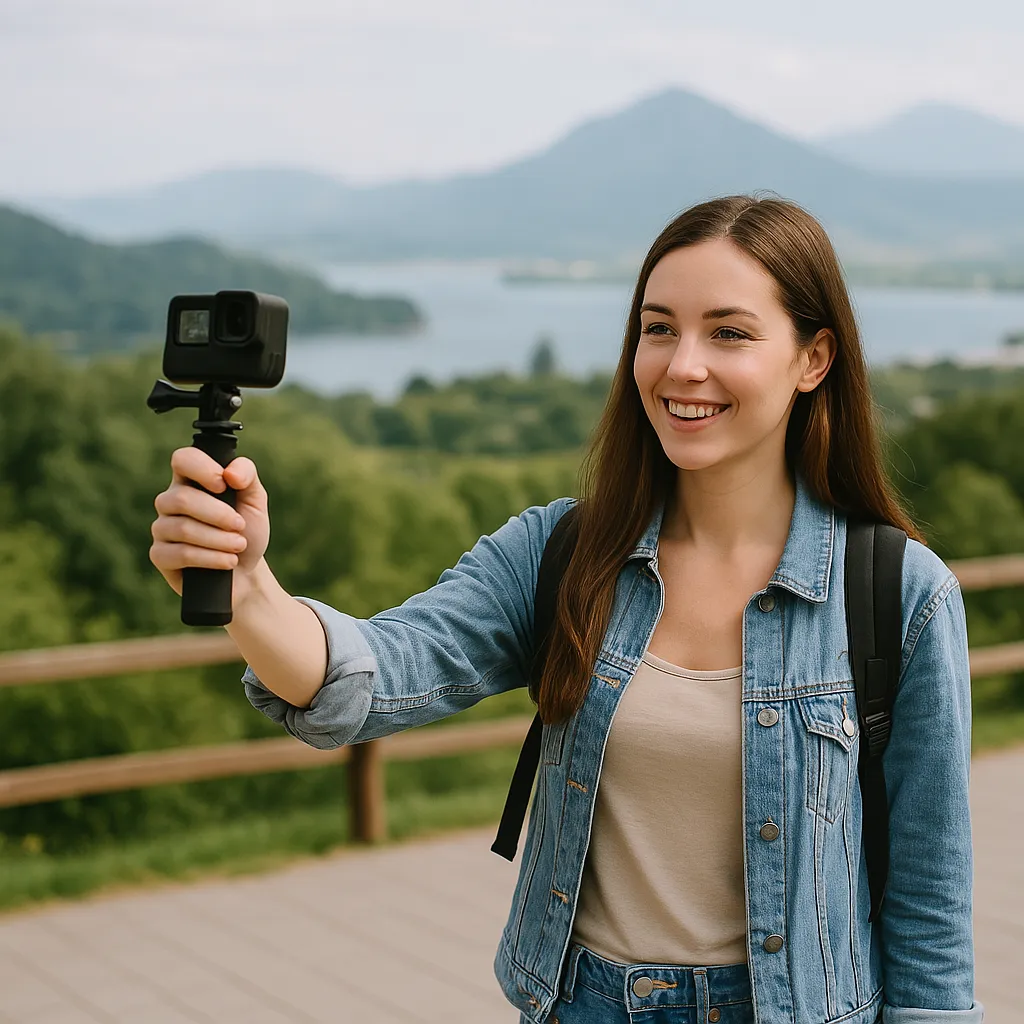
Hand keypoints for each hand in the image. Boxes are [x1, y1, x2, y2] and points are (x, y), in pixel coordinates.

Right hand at [150, 448, 270, 604]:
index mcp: (191, 480)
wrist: (246, 572)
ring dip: (219, 539)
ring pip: (182, 528)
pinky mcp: (160, 555)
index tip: (224, 485)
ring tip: (238, 546)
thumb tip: (230, 472)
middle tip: (240, 526)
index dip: (202, 469)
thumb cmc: (247, 531)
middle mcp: (171, 501)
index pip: (183, 459)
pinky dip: (211, 558)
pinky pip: (180, 554)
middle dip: (219, 514)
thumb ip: (247, 476)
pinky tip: (227, 561)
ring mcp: (162, 528)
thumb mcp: (255, 500)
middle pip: (182, 498)